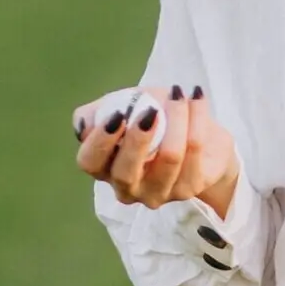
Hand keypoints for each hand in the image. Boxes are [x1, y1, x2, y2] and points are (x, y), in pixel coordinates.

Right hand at [72, 85, 239, 216]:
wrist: (200, 133)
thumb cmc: (152, 120)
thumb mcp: (122, 108)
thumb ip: (97, 112)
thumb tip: (84, 124)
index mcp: (104, 167)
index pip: (90, 162)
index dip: (100, 141)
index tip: (118, 114)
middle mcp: (127, 187)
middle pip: (125, 172)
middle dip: (137, 140)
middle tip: (150, 111)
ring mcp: (158, 192)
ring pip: (168, 159)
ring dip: (175, 120)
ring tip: (178, 93)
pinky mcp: (188, 188)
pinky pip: (195, 152)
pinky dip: (197, 119)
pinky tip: (197, 99)